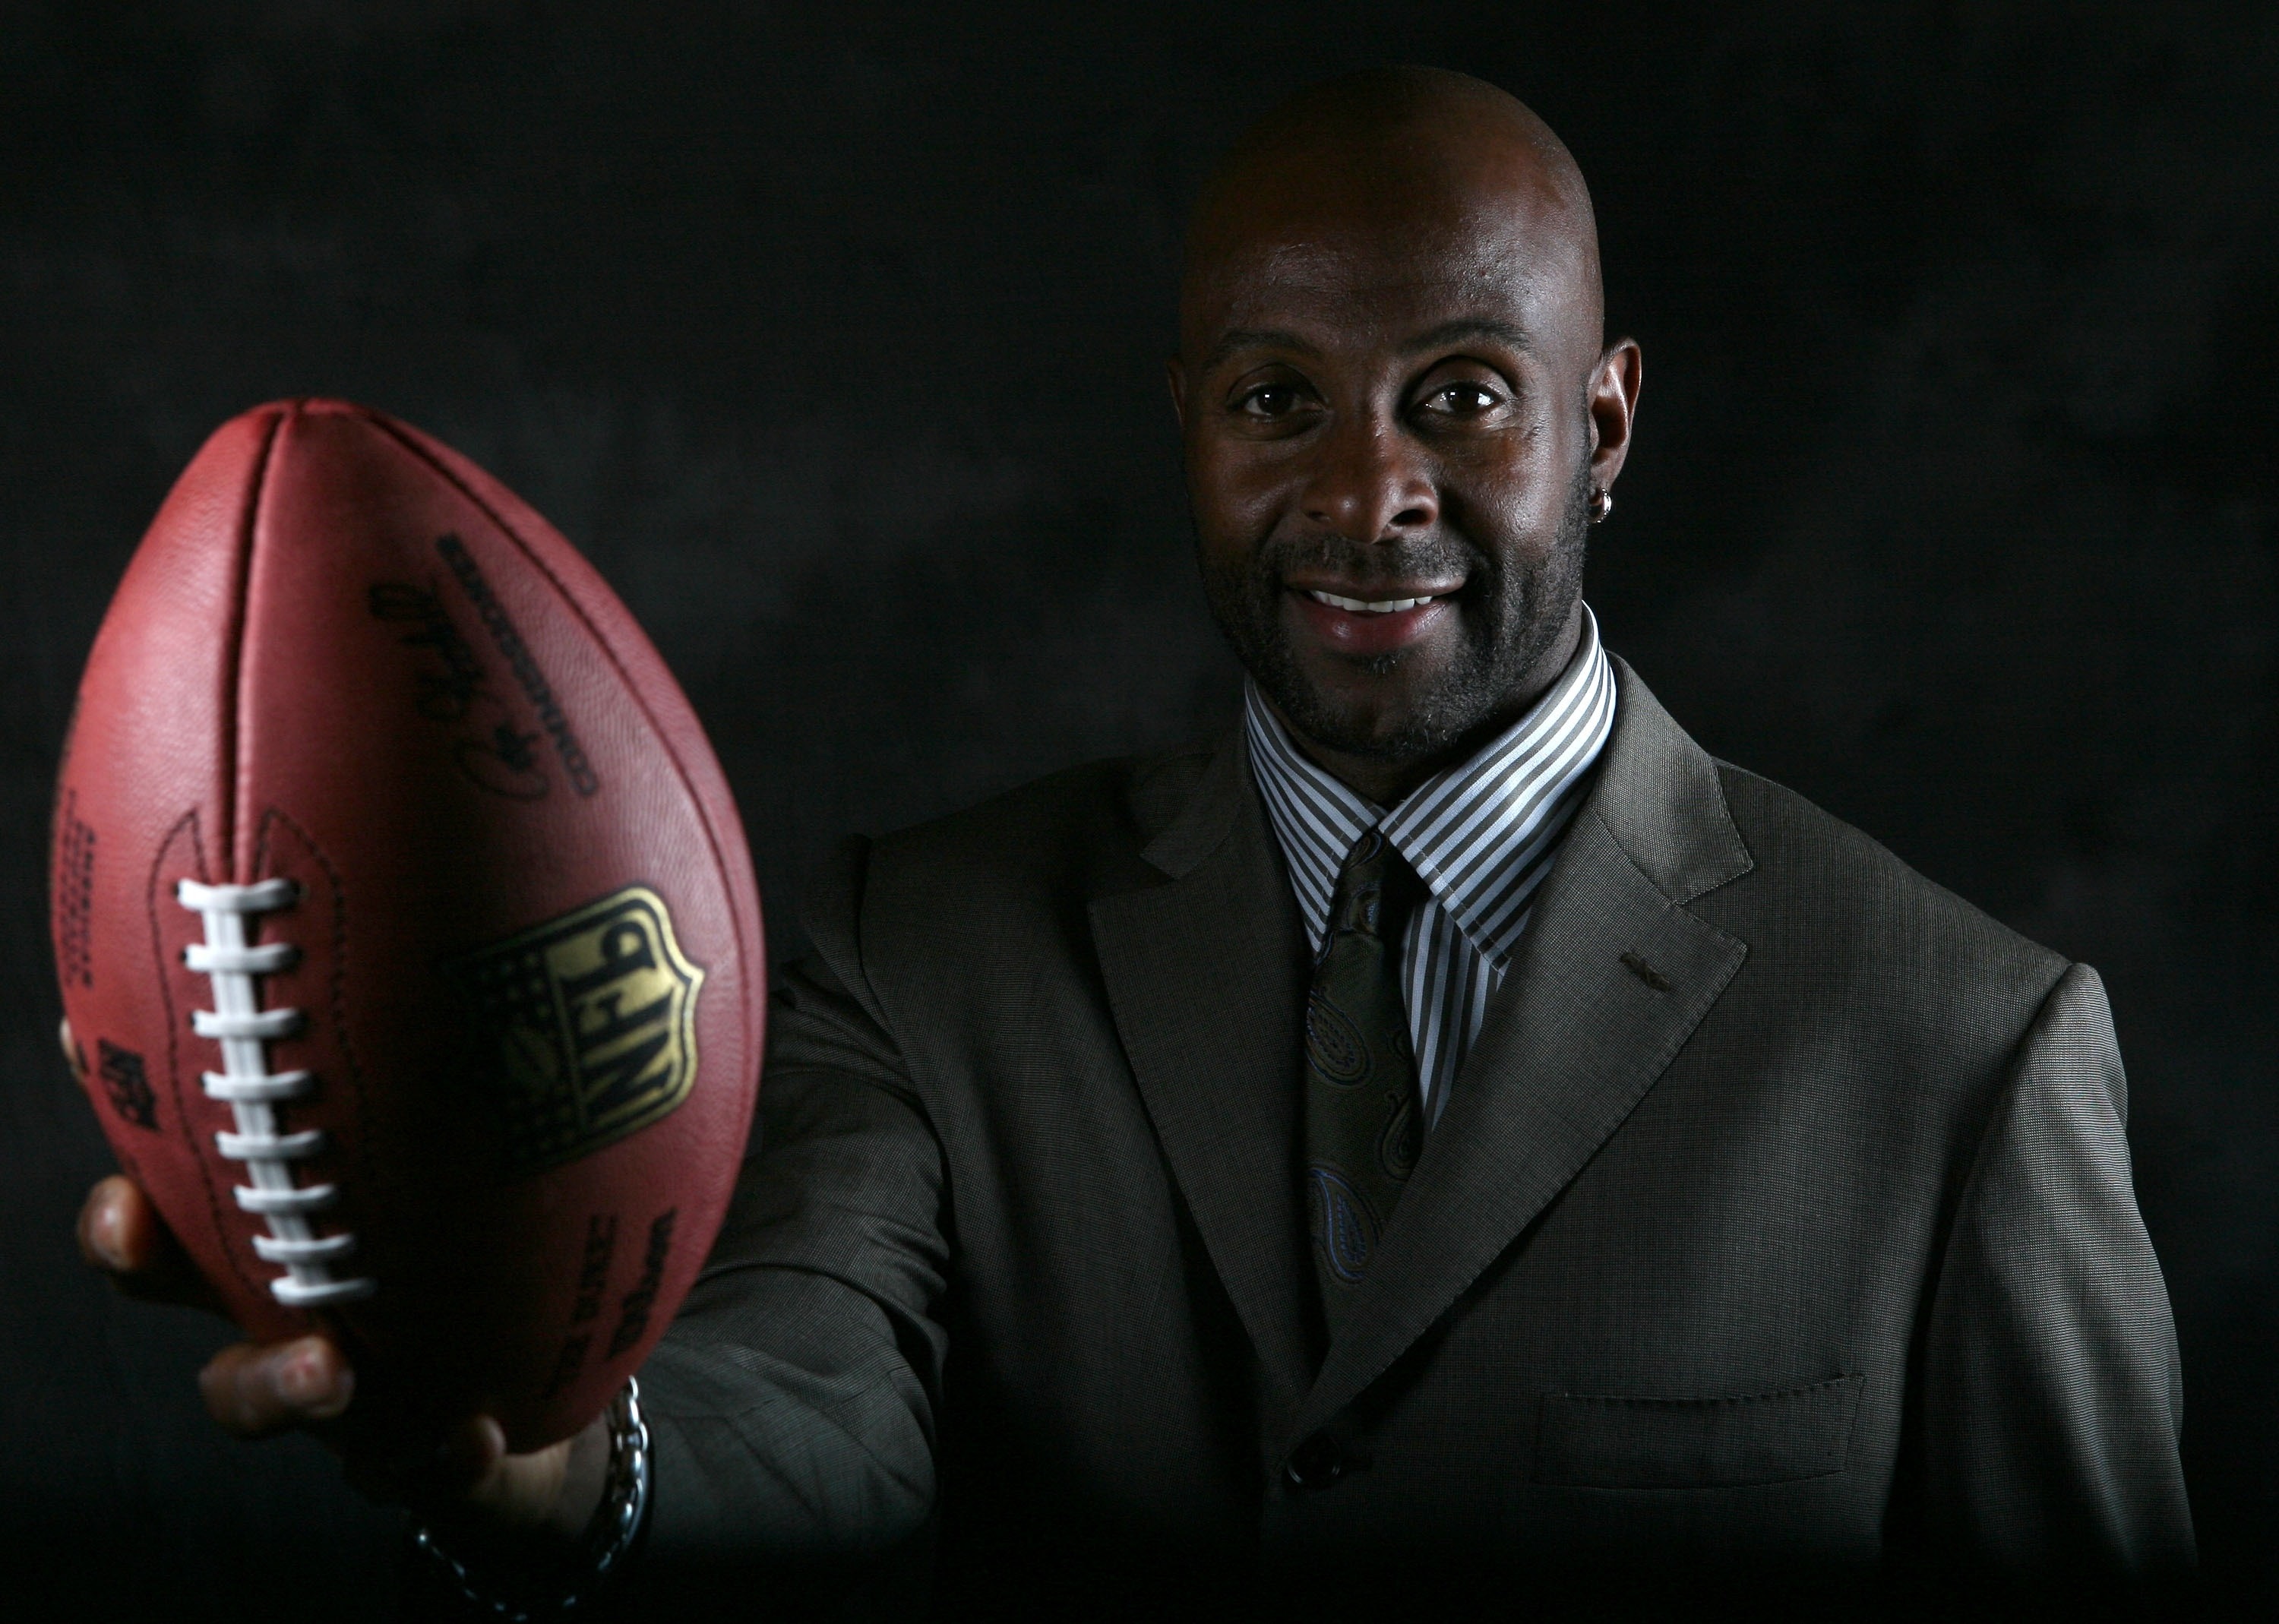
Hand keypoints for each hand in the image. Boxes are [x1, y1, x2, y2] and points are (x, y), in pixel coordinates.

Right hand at [69, 1023, 610, 1548]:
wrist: (569, 1373)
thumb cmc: (517, 1227)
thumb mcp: (514, 1133)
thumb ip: (510, 1057)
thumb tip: (553, 927)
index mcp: (293, 1201)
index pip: (187, 1141)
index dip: (125, 1091)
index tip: (84, 1038)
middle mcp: (284, 1287)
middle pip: (164, 1269)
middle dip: (135, 1243)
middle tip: (135, 1222)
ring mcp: (333, 1378)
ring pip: (249, 1393)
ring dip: (276, 1382)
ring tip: (331, 1365)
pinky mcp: (405, 1455)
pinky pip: (405, 1469)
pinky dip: (439, 1454)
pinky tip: (473, 1433)